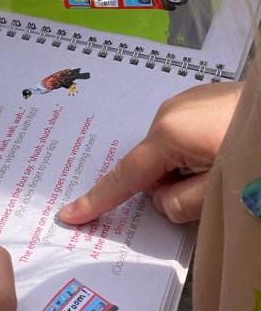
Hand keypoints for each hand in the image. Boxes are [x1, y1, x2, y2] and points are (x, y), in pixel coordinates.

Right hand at [60, 81, 242, 225]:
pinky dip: (196, 150)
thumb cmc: (257, 153)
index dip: (98, 199)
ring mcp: (188, 99)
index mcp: (168, 133)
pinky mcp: (206, 96)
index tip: (69, 214)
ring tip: (226, 167)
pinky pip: (185, 132)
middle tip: (207, 192)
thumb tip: (162, 202)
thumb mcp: (221, 190)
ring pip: (170, 149)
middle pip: (151, 163)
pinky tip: (226, 150)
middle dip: (167, 185)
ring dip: (186, 167)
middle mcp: (169, 111)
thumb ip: (183, 204)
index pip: (125, 176)